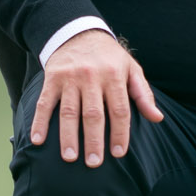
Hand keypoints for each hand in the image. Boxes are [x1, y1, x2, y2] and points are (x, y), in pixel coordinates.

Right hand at [30, 29, 162, 165]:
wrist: (79, 32)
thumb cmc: (109, 57)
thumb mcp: (131, 69)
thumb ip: (143, 94)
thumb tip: (157, 118)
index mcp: (115, 75)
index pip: (119, 109)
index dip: (120, 133)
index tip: (118, 154)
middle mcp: (92, 76)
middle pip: (93, 114)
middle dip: (94, 140)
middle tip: (94, 163)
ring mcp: (70, 77)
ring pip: (69, 111)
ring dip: (68, 136)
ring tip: (70, 158)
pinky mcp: (53, 78)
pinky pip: (45, 102)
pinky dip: (40, 122)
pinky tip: (37, 140)